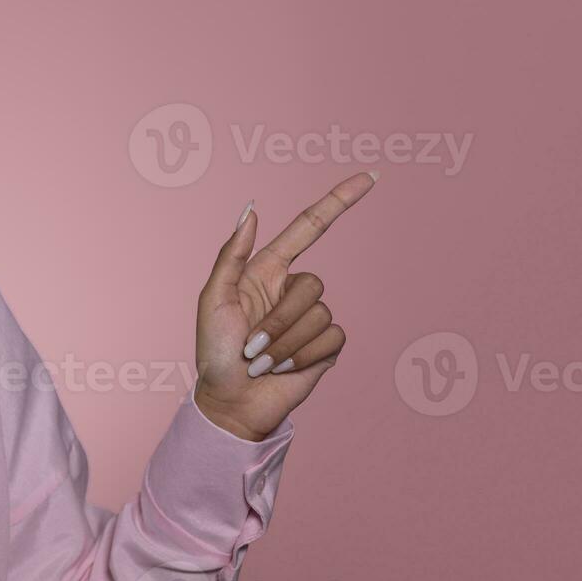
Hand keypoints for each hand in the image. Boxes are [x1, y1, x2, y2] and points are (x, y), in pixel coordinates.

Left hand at [192, 170, 378, 440]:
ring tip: (262, 362)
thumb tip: (252, 209)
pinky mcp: (326, 347)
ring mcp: (311, 319)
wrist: (230, 403)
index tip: (369, 177)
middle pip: (313, 283)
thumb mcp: (212, 299)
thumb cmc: (214, 352)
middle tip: (251, 347)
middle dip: (280, 321)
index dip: (340, 200)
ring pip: (320, 313)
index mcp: (267, 270)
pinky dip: (303, 356)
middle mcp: (293, 290)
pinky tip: (284, 369)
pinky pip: (331, 337)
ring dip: (286, 344)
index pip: (311, 227)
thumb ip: (232, 254)